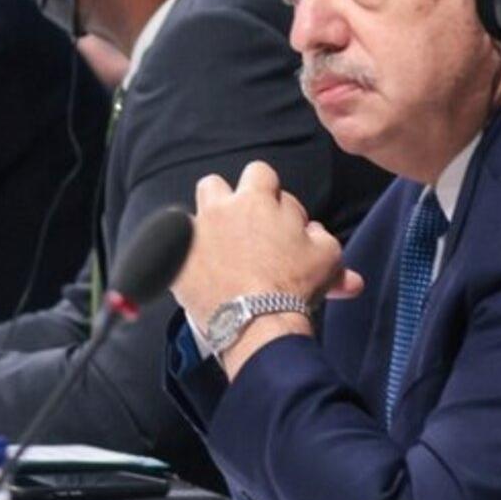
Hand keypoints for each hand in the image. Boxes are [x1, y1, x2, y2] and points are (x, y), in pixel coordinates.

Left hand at [170, 161, 363, 375]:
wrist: (257, 324)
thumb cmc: (293, 289)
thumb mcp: (327, 258)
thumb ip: (322, 237)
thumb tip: (314, 234)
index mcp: (257, 200)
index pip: (262, 174)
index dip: (272, 194)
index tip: (279, 219)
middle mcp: (221, 209)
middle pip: (217, 184)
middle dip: (230, 201)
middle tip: (245, 228)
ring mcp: (195, 233)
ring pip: (190, 211)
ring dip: (205, 220)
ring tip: (218, 242)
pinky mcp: (177, 261)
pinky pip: (173, 249)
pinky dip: (185, 256)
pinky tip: (200, 272)